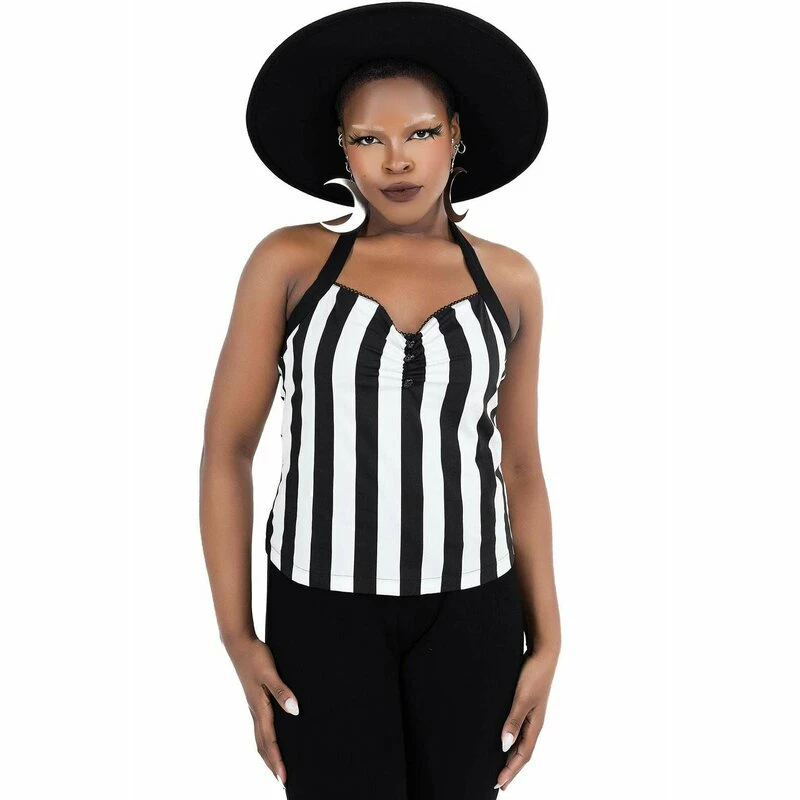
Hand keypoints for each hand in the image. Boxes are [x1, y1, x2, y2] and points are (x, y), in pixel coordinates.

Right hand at [225, 635, 300, 786]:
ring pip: (259, 737)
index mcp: (260, 707)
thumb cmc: (255, 656)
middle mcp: (254, 710)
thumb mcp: (270, 672)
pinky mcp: (253, 698)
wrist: (238, 643)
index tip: (284, 778)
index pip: (269, 741)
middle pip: (262, 744)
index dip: (277, 760)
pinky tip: (269, 736)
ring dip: (267, 753)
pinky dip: (264, 739)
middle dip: (271, 763)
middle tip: (281, 779)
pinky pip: (259, 726)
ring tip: (275, 765)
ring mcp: (253, 705)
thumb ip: (282, 691)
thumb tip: (294, 711)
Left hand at [495, 647, 557, 790]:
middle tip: (500, 782)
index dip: (512, 770)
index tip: (500, 783)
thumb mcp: (522, 698)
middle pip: (523, 751)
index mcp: (535, 724)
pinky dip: (513, 739)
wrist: (543, 653)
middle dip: (512, 768)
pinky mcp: (526, 704)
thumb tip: (505, 745)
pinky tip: (506, 738)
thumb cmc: (535, 674)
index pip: (523, 754)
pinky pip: (520, 729)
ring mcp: (531, 714)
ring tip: (502, 766)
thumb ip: (514, 720)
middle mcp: (534, 722)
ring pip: (522, 741)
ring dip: (512, 755)